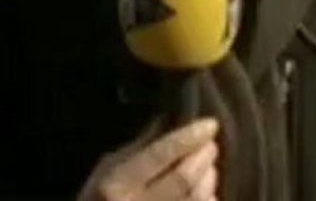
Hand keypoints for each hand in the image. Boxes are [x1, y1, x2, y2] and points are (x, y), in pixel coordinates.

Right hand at [77, 119, 219, 200]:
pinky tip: (208, 195)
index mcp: (116, 186)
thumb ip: (136, 149)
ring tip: (208, 168)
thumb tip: (167, 123)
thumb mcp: (105, 171)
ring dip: (209, 180)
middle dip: (203, 157)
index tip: (210, 124)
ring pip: (197, 200)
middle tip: (210, 146)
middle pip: (183, 179)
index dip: (187, 138)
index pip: (158, 155)